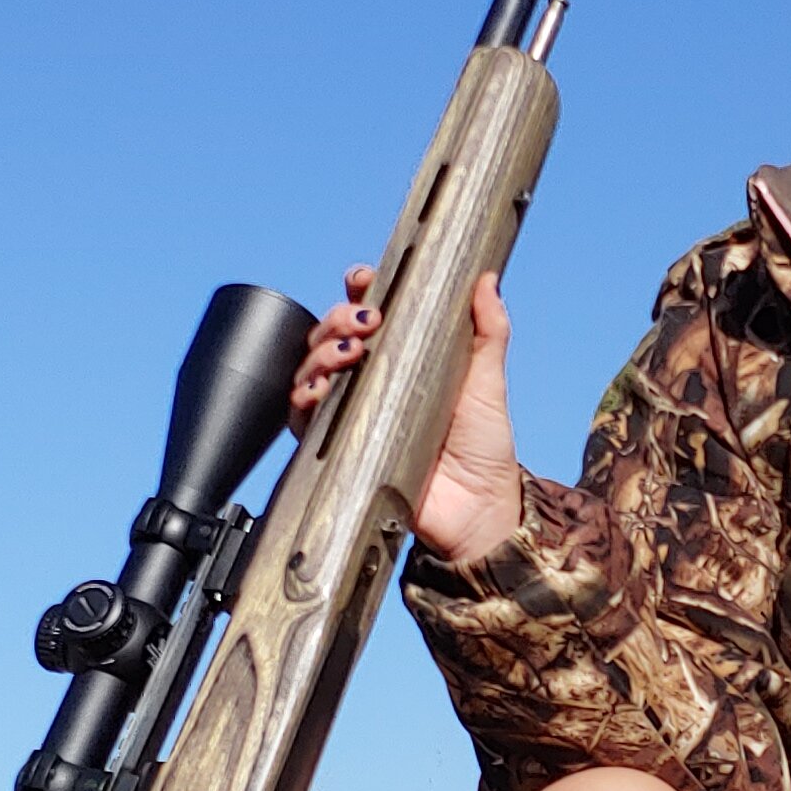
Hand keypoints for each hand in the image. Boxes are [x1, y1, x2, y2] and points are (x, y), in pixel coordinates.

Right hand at [287, 263, 525, 568]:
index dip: (357, 291)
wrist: (478, 511)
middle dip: (338, 318)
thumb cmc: (482, 448)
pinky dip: (302, 399)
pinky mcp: (338, 449)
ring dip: (319, 352)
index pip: (367, 315)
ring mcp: (351, 415)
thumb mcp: (487, 381)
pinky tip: (318, 390)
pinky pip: (303, 420)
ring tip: (347, 353)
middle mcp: (370, 382)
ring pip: (311, 369)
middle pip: (332, 336)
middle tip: (365, 323)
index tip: (364, 279)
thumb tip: (486, 280)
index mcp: (402, 358)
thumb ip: (488, 331)